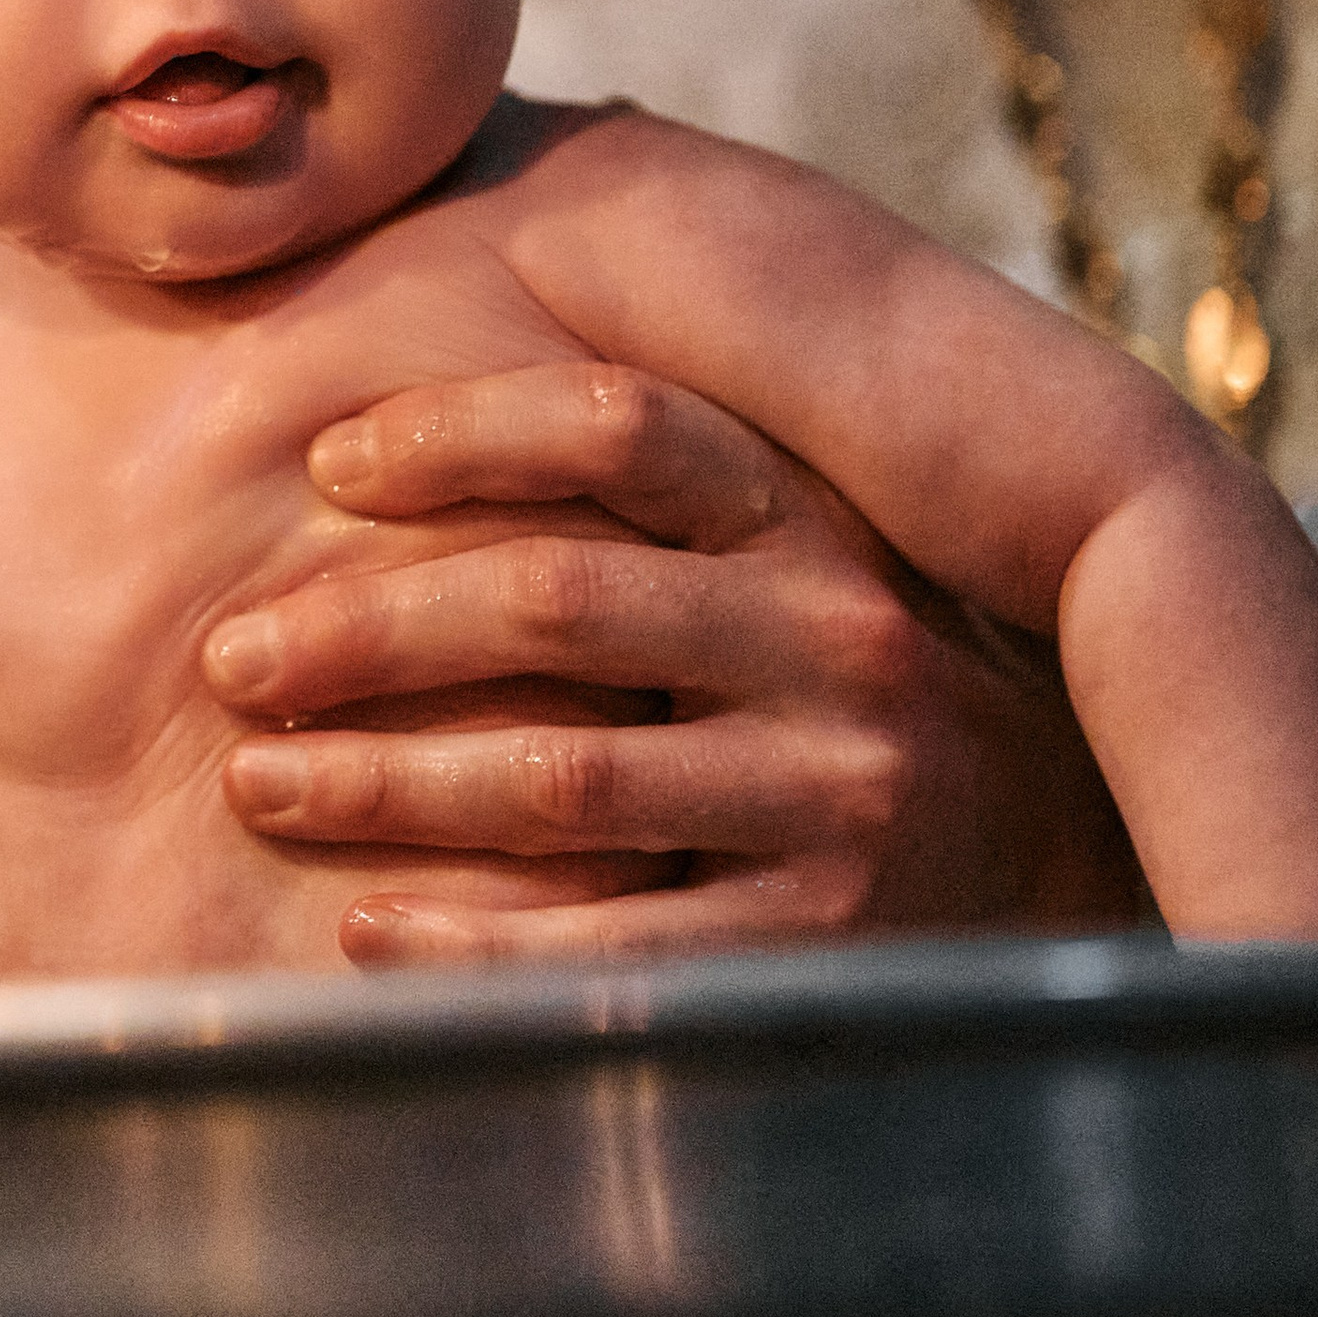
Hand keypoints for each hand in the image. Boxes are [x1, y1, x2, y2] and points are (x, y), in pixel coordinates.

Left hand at [205, 363, 1143, 962]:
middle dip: (364, 629)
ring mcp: (840, 795)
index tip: (325, 463)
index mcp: (816, 521)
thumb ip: (674, 486)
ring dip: (381, 781)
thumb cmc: (872, 685)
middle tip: (231, 659)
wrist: (1086, 859)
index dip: (460, 430)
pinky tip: (361, 930)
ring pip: (557, 777)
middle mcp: (838, 640)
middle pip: (553, 602)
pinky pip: (610, 944)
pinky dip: (466, 941)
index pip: (622, 426)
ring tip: (258, 781)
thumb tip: (435, 372)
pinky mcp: (828, 941)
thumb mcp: (813, 553)